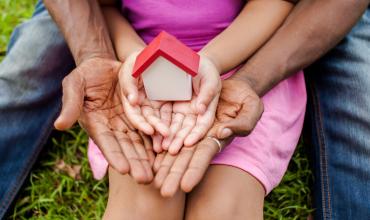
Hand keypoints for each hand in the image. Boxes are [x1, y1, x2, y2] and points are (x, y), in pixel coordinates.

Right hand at [54, 57, 153, 182]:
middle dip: (135, 163)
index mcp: (95, 123)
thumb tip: (59, 126)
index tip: (124, 170)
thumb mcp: (74, 85)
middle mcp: (112, 127)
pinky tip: (164, 152)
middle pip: (125, 148)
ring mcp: (126, 121)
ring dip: (146, 157)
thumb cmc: (84, 74)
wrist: (103, 64)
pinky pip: (148, 128)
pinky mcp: (137, 114)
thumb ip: (70, 104)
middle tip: (145, 179)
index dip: (114, 156)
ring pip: (139, 142)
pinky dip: (155, 140)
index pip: (106, 142)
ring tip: (155, 172)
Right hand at [119, 51, 170, 139]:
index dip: (140, 123)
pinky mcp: (166, 103)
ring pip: (159, 120)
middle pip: (148, 120)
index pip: (134, 114)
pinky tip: (181, 131)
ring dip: (164, 130)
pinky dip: (173, 123)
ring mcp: (155, 104)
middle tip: (166, 135)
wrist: (159, 52)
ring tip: (172, 139)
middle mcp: (142, 104)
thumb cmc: (141, 58)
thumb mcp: (131, 65)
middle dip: (156, 129)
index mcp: (132, 97)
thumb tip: (132, 101)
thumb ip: (128, 82)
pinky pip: (170, 115)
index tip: (150, 131)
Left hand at [152, 77, 263, 195]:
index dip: (195, 170)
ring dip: (164, 163)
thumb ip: (242, 123)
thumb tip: (222, 132)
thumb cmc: (246, 98)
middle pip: (186, 157)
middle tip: (163, 192)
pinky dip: (160, 142)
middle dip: (175, 175)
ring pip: (175, 147)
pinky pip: (169, 130)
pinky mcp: (182, 116)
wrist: (233, 86)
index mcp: (218, 136)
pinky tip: (151, 155)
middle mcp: (202, 136)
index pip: (204, 156)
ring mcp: (191, 128)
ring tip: (153, 180)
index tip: (185, 186)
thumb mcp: (251, 108)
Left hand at [160, 55, 221, 153]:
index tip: (189, 143)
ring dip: (169, 138)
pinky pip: (164, 118)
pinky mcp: (170, 107)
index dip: (197, 134)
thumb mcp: (210, 79)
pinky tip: (153, 136)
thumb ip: (207, 93)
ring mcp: (182, 111)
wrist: (192, 62)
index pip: (203, 124)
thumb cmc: (206, 69)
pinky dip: (159, 126)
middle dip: (179, 140)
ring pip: (175, 127)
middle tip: (172, 151)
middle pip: (187, 129)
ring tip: (161, 148)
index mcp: (207, 108)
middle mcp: (194, 113)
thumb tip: (200, 109)